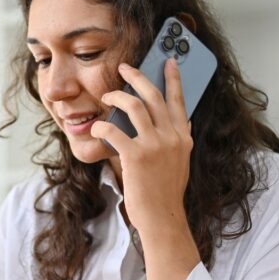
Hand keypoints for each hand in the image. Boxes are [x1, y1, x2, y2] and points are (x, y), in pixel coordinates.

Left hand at [90, 60, 192, 232]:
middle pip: (154, 95)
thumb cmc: (165, 192)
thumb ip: (178, 140)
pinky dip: (101, 127)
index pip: (179, 100)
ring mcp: (155, 145)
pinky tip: (95, 129)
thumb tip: (180, 121)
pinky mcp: (136, 156)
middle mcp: (172, 137)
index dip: (173, 79)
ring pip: (134, 105)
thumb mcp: (180, 162)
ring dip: (116, 96)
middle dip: (137, 76)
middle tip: (124, 68)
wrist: (162, 217)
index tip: (168, 62)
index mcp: (183, 137)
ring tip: (106, 98)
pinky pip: (113, 130)